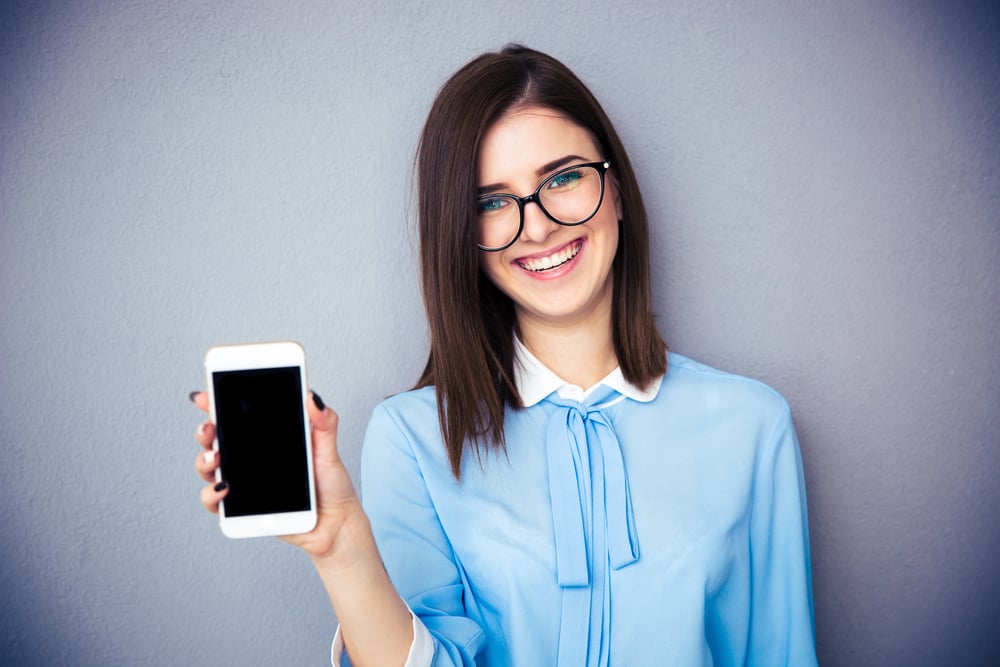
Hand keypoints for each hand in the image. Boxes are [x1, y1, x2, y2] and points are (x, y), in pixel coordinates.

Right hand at [191, 390, 367, 560]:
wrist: (335, 523)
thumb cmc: (330, 485)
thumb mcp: (328, 448)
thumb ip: (323, 422)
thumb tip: (313, 398)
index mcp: (266, 439)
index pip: (236, 417)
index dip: (216, 404)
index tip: (206, 396)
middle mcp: (250, 459)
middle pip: (215, 440)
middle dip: (205, 431)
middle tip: (209, 428)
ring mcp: (242, 483)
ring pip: (209, 468)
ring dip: (203, 460)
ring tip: (215, 457)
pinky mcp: (241, 509)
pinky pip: (215, 502)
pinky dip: (212, 494)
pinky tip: (224, 488)